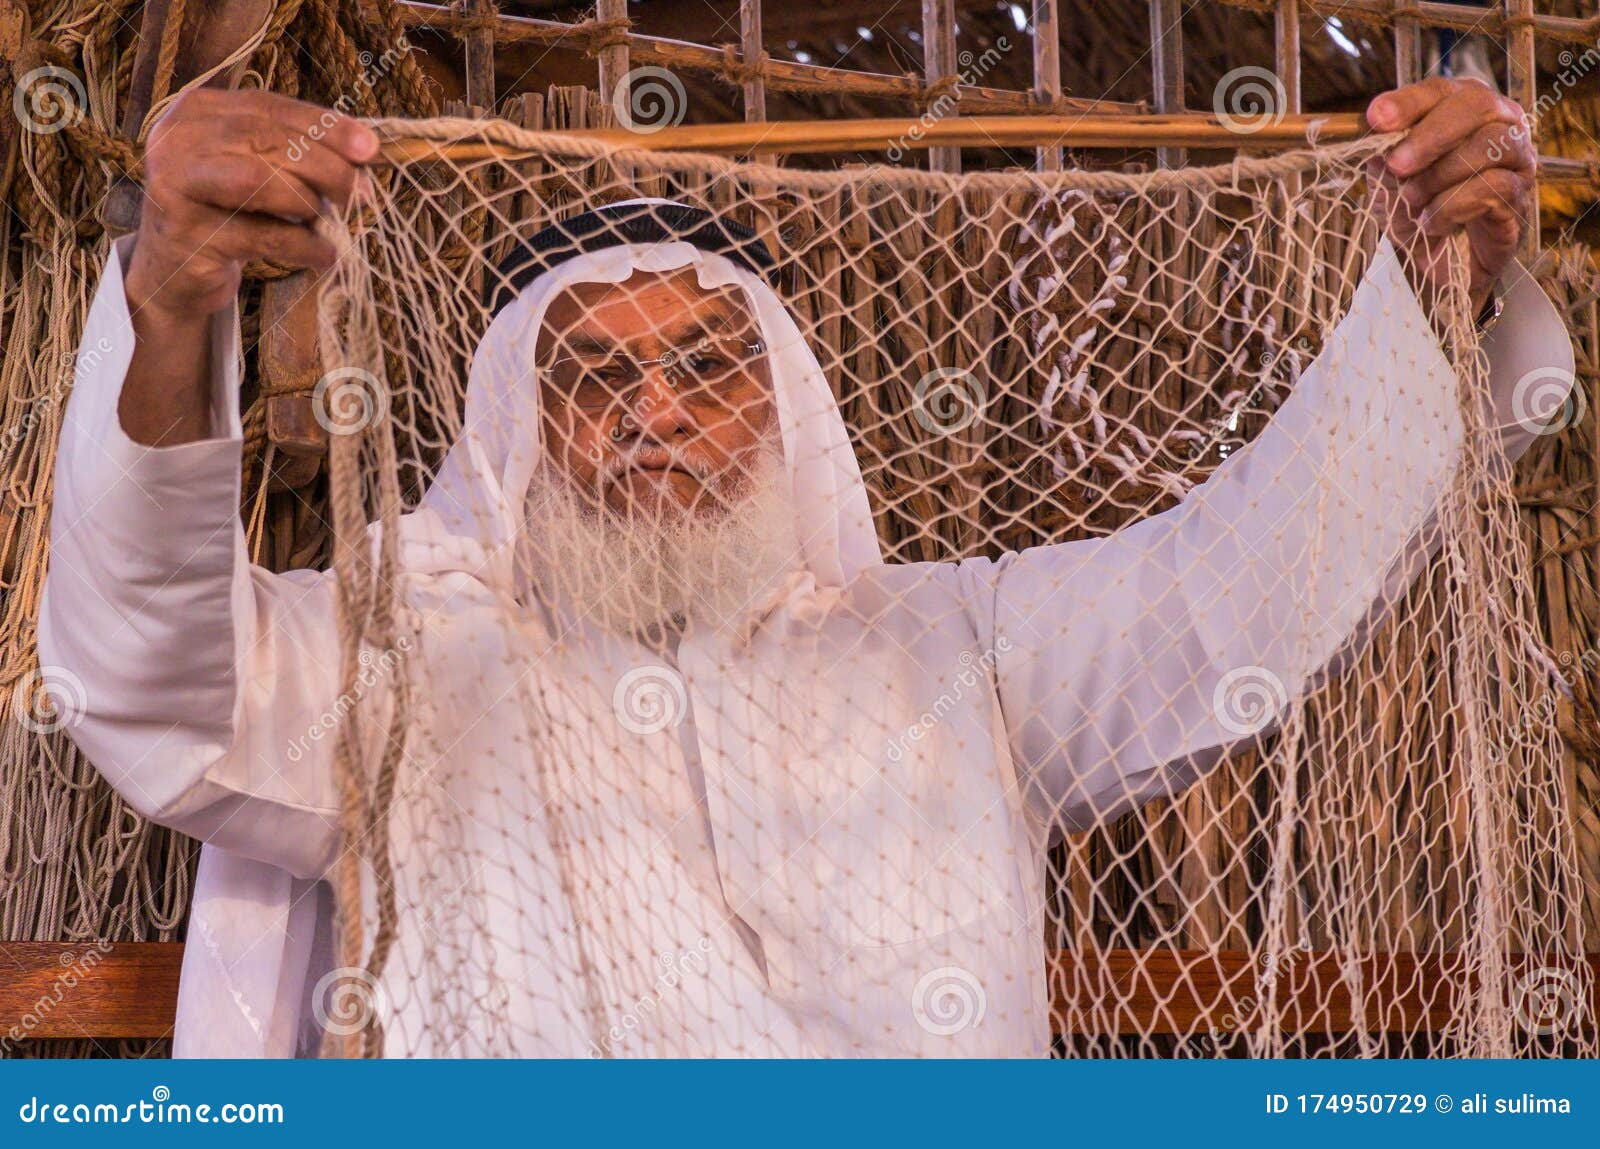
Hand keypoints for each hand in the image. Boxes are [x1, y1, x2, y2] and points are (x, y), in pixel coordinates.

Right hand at [124, 88, 378, 321]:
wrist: (177, 266)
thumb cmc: (229, 210)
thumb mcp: (260, 168)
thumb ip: (300, 151)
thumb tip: (368, 152)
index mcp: (198, 110)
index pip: (269, 106)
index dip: (324, 125)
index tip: (370, 149)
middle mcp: (178, 139)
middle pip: (264, 138)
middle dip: (325, 166)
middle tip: (360, 193)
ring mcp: (175, 185)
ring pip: (257, 181)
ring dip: (308, 202)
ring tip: (330, 223)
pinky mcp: (187, 234)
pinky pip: (261, 235)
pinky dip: (304, 246)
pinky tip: (325, 256)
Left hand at [1365, 77, 1534, 312]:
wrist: (1438, 265)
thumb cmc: (1417, 212)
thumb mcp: (1388, 185)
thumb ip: (1383, 160)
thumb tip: (1376, 143)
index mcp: (1461, 110)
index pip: (1440, 89)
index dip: (1409, 101)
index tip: (1376, 118)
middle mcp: (1498, 124)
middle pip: (1476, 105)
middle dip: (1430, 135)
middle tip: (1398, 166)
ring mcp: (1516, 158)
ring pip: (1488, 145)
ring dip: (1439, 176)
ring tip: (1413, 201)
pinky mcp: (1520, 196)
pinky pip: (1492, 188)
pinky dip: (1452, 207)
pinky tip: (1433, 224)